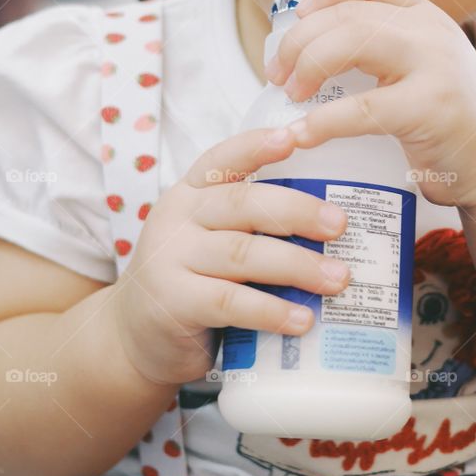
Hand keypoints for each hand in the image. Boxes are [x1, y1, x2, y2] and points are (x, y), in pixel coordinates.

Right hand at [113, 126, 351, 385]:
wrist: (134, 338)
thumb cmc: (193, 281)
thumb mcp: (212, 240)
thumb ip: (252, 226)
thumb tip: (333, 225)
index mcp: (191, 193)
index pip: (223, 159)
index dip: (256, 146)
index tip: (294, 137)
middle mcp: (178, 218)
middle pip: (243, 204)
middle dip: (298, 211)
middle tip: (341, 226)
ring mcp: (171, 259)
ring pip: (242, 253)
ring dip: (296, 265)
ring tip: (338, 279)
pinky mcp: (173, 302)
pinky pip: (230, 302)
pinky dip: (271, 310)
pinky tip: (303, 319)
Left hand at [263, 0, 475, 208]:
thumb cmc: (449, 122)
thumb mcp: (422, 68)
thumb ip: (383, 50)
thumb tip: (307, 49)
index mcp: (427, 17)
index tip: (297, 22)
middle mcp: (432, 31)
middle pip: (347, 12)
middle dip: (300, 40)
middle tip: (278, 73)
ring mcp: (435, 66)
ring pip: (352, 42)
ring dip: (308, 65)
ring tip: (290, 94)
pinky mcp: (432, 108)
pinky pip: (362, 108)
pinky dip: (322, 121)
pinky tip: (302, 135)